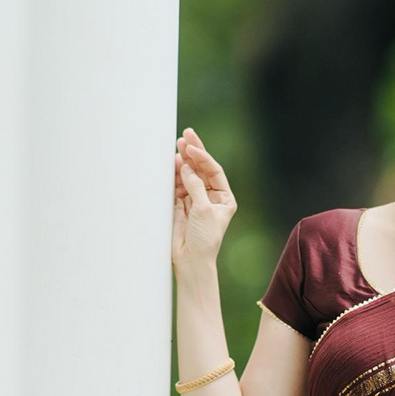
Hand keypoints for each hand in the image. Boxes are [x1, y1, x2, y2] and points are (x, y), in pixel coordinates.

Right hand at [172, 129, 235, 271]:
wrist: (191, 261)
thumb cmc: (204, 239)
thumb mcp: (203, 209)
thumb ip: (195, 186)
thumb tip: (186, 166)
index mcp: (224, 197)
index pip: (213, 171)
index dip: (203, 157)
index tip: (192, 147)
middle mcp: (210, 196)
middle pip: (201, 169)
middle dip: (194, 152)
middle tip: (186, 134)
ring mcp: (194, 199)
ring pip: (188, 175)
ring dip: (182, 161)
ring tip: (177, 145)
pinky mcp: (180, 204)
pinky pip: (176, 185)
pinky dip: (173, 174)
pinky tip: (170, 162)